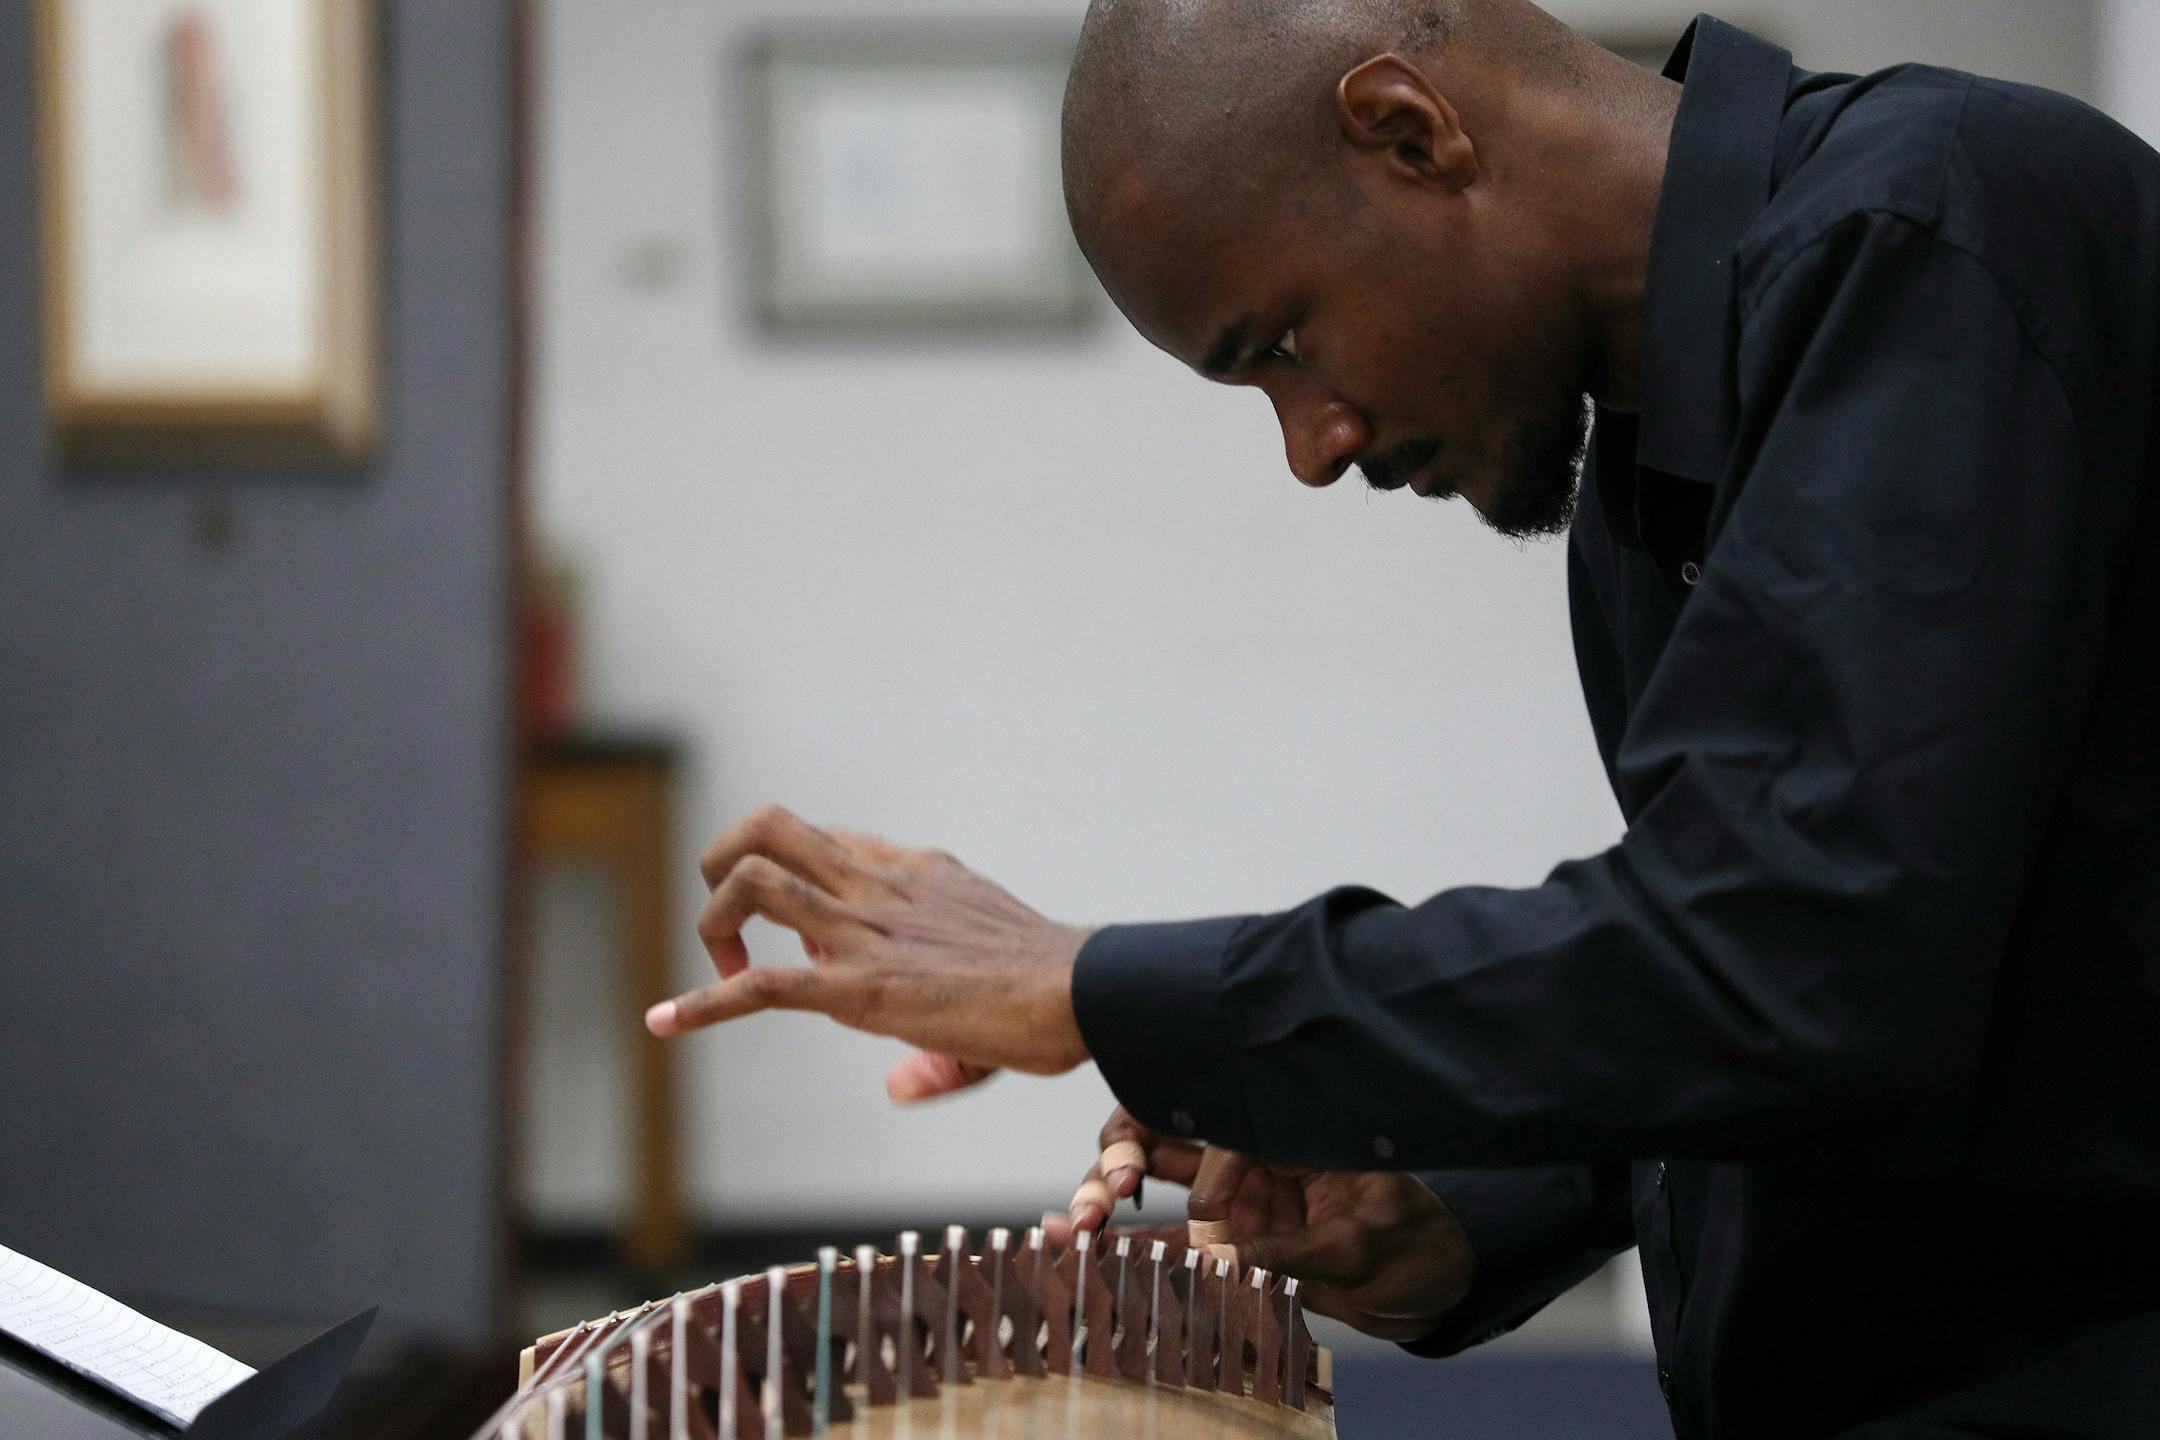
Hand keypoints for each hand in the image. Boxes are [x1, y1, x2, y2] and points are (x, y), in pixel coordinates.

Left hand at [646, 805, 1096, 1100]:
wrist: (1079, 989)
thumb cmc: (1053, 992)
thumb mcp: (987, 984)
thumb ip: (938, 1039)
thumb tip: (896, 1088)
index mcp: (911, 873)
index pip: (827, 839)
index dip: (797, 871)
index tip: (800, 927)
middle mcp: (877, 887)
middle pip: (770, 827)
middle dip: (724, 861)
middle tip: (727, 921)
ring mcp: (862, 932)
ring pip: (751, 881)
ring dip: (712, 923)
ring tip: (716, 969)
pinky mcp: (858, 987)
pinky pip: (761, 984)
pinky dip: (702, 1003)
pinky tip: (664, 1023)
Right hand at [1046, 1108, 1476, 1343]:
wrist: (1436, 1283)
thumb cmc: (1416, 1242)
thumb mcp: (1362, 1244)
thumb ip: (1291, 1250)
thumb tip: (1222, 1262)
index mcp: (1288, 1126)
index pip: (1218, 1125)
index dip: (1195, 1169)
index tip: (1195, 1218)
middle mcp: (1253, 1148)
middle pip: (1167, 1128)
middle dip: (1122, 1155)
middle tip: (1102, 1193)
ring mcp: (1236, 1189)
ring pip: (1152, 1174)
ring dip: (1107, 1190)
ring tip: (1074, 1223)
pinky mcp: (1228, 1235)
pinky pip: (1167, 1232)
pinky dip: (1125, 1241)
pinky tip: (1077, 1242)